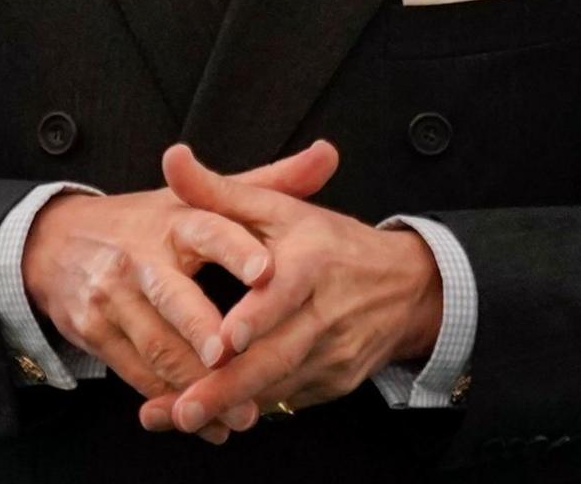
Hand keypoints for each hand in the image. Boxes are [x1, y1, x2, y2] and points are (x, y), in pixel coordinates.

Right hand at [23, 142, 337, 443]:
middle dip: (204, 332)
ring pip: (156, 345)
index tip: (265, 271)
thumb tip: (329, 154)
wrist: (54, 243)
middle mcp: (138, 259)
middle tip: (238, 358)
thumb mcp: (200, 197)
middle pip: (174, 299)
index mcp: (174, 220)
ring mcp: (111, 299)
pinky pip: (136, 374)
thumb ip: (268, 181)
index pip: (208, 230)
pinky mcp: (93, 334)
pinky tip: (206, 421)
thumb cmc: (148, 221)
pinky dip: (172, 398)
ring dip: (196, 381)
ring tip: (240, 408)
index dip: (236, 250)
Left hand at [141, 142, 442, 436]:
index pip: (285, 293)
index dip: (256, 317)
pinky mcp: (337, 381)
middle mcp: (327, 311)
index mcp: (313, 262)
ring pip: (278, 385)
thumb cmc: (331, 243)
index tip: (225, 340)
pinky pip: (288, 399)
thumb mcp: (281, 210)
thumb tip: (172, 158)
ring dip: (229, 407)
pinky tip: (215, 421)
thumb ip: (220, 193)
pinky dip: (250, 410)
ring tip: (183, 419)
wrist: (408, 285)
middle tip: (185, 409)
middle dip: (228, 386)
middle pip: (277, 354)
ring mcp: (335, 352)